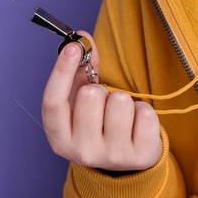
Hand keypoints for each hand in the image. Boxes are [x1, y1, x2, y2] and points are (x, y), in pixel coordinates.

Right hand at [41, 30, 161, 172]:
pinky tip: (137, 125)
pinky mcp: (139, 156)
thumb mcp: (82, 103)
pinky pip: (145, 112)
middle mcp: (81, 152)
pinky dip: (143, 111)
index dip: (61, 71)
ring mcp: (111, 157)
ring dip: (125, 101)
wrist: (126, 161)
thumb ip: (80, 71)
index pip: (53, 102)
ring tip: (122, 116)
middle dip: (101, 90)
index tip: (73, 46)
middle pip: (90, 95)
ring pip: (120, 101)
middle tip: (104, 105)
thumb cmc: (99, 124)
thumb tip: (82, 37)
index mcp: (60, 138)